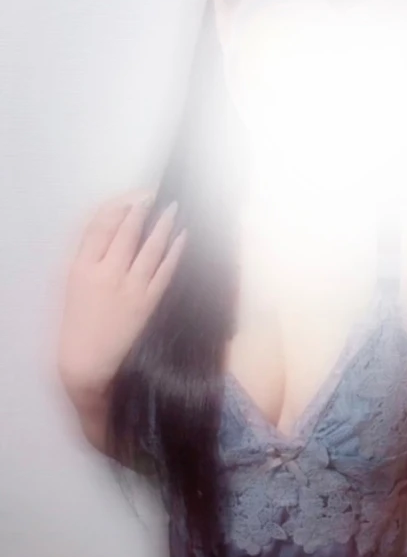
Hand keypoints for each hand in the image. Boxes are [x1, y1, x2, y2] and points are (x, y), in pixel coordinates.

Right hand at [57, 188, 186, 397]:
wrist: (88, 362)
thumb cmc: (78, 323)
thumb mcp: (74, 285)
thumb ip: (91, 258)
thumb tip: (117, 231)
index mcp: (81, 267)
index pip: (101, 225)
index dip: (118, 206)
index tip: (131, 196)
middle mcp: (105, 273)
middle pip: (126, 231)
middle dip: (141, 208)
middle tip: (154, 194)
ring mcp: (129, 288)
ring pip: (149, 247)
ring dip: (163, 225)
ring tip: (172, 209)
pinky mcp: (147, 303)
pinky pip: (165, 271)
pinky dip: (175, 251)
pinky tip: (182, 238)